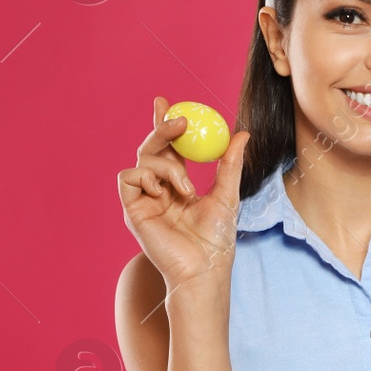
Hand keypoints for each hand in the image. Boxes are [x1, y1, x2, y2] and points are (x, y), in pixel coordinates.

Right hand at [117, 97, 249, 291]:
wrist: (204, 268)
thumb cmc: (216, 240)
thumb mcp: (227, 194)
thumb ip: (230, 163)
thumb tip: (242, 133)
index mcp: (178, 184)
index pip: (168, 147)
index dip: (164, 124)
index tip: (166, 102)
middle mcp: (158, 189)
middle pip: (152, 147)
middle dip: (162, 128)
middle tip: (181, 119)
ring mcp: (144, 199)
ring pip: (143, 159)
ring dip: (168, 166)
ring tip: (186, 188)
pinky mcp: (132, 210)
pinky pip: (128, 177)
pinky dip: (147, 177)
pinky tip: (165, 192)